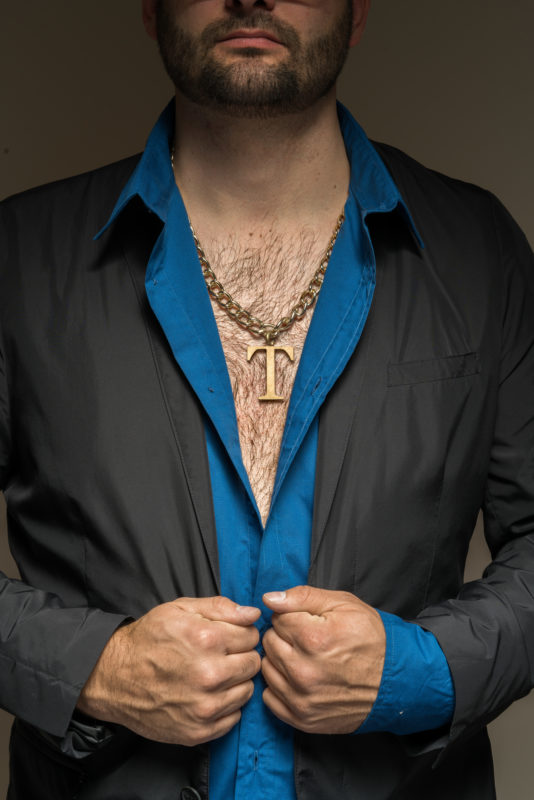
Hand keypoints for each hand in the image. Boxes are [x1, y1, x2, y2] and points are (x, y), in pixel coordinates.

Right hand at [77, 596, 260, 745]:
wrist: (113, 677)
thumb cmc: (148, 639)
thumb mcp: (180, 608)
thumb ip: (221, 607)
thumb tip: (253, 614)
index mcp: (207, 639)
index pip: (252, 635)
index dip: (241, 633)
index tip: (228, 636)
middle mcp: (210, 675)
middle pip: (254, 663)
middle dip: (242, 656)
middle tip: (222, 655)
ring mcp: (205, 707)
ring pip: (247, 690)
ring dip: (236, 681)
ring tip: (213, 674)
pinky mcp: (199, 731)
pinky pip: (234, 717)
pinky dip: (225, 706)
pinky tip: (207, 694)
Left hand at [261, 585, 384, 733]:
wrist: (397, 681)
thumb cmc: (372, 639)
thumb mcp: (343, 604)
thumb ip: (302, 597)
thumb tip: (269, 599)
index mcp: (313, 638)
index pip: (277, 618)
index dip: (292, 616)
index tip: (307, 621)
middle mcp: (303, 671)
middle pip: (269, 643)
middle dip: (284, 636)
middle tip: (306, 638)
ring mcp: (302, 698)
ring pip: (267, 668)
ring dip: (280, 659)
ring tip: (304, 657)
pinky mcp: (303, 719)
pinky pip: (270, 697)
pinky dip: (280, 685)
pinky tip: (298, 678)